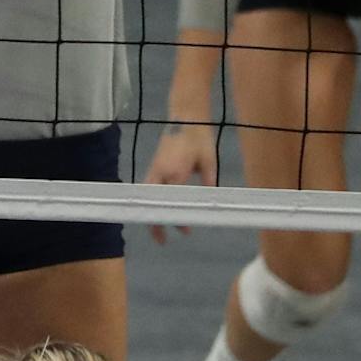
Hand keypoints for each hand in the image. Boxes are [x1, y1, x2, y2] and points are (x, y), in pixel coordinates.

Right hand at [141, 124, 219, 244]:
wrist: (186, 120)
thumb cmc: (199, 140)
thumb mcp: (209, 161)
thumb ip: (209, 182)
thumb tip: (212, 203)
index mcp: (174, 171)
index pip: (171, 200)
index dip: (175, 217)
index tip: (182, 230)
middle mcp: (160, 172)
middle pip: (152, 202)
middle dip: (155, 221)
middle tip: (162, 240)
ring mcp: (154, 169)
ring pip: (148, 197)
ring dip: (152, 213)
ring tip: (158, 232)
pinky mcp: (154, 167)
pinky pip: (149, 189)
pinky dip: (152, 203)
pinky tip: (159, 212)